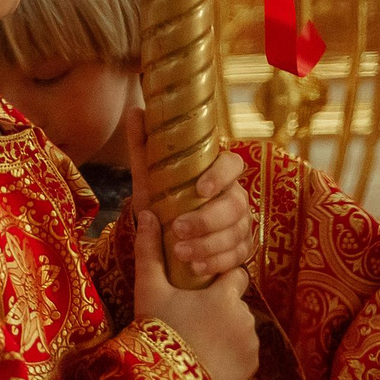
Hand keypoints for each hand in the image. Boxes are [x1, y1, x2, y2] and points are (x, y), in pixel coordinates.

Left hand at [123, 108, 256, 279]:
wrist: (166, 237)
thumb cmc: (162, 200)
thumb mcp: (149, 176)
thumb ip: (144, 145)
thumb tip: (136, 111)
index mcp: (217, 172)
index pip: (232, 165)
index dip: (220, 176)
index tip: (199, 189)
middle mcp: (235, 196)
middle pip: (236, 205)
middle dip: (207, 221)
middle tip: (177, 230)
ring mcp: (242, 223)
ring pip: (238, 233)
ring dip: (209, 245)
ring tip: (181, 253)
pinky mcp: (242, 248)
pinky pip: (240, 256)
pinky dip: (218, 263)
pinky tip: (198, 268)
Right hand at [135, 210, 258, 379]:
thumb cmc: (158, 330)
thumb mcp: (149, 289)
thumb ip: (149, 250)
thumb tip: (146, 213)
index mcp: (224, 294)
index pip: (235, 273)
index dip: (220, 279)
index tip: (202, 289)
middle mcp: (245, 316)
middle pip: (237, 302)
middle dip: (222, 307)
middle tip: (194, 319)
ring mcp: (251, 343)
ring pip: (242, 327)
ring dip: (228, 330)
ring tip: (200, 340)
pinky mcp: (252, 366)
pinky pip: (246, 351)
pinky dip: (233, 353)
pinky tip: (210, 358)